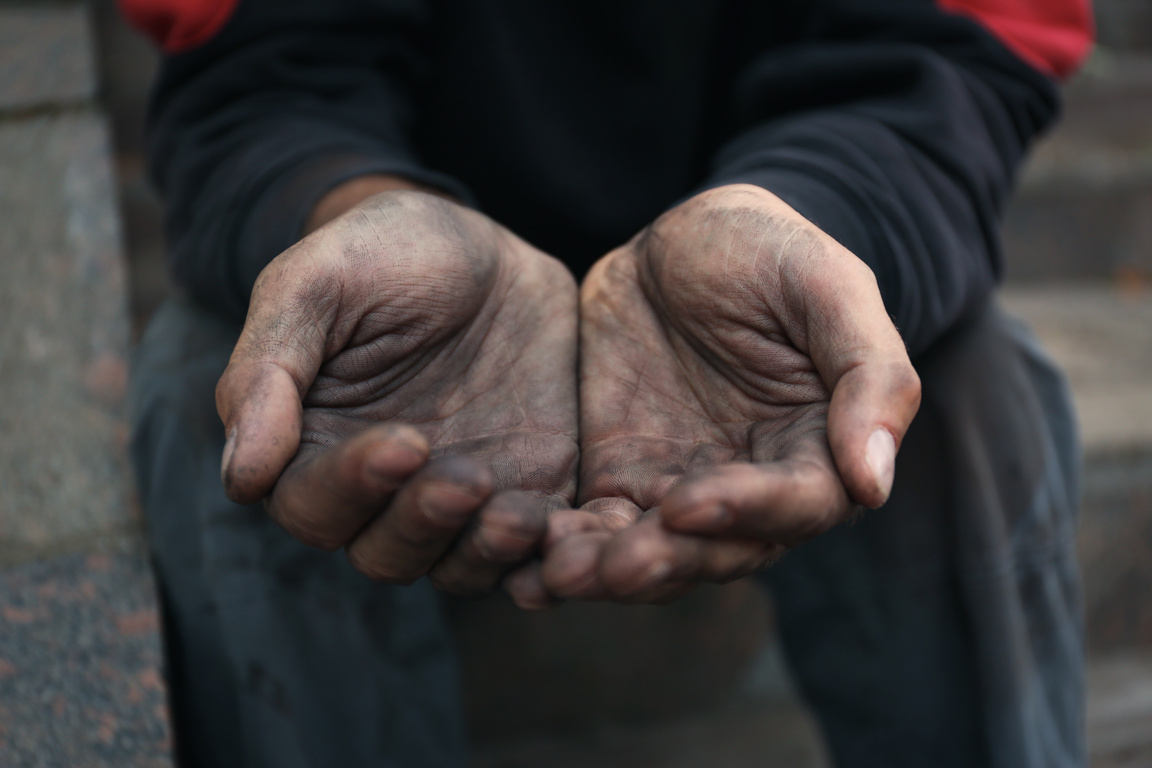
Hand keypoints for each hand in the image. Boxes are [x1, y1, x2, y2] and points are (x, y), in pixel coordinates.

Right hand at [216, 191, 577, 603]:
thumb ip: (269, 370)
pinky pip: (532, 548)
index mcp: (314, 448)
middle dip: (423, 524)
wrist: (485, 249)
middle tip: (466, 478)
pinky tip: (563, 532)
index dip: (352, 487)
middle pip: (385, 551)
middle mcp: (384, 490)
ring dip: (484, 551)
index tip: (403, 444)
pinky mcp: (528, 490)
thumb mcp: (315, 283)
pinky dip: (545, 555)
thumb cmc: (383, 254)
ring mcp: (459, 495)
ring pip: (456, 564)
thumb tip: (243, 476)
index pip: (313, 504)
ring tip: (518, 515)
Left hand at [541, 184, 920, 601]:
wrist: (685, 237)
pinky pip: (590, 527)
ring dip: (606, 571)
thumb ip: (869, 375)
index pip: (795, 505)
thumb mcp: (828, 286)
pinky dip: (560, 550)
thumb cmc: (771, 251)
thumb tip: (875, 481)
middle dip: (666, 561)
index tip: (690, 503)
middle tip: (616, 564)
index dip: (747, 511)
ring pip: (649, 552)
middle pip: (715, 550)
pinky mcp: (617, 478)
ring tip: (557, 573)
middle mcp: (750, 488)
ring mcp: (679, 487)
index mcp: (815, 450)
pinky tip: (522, 568)